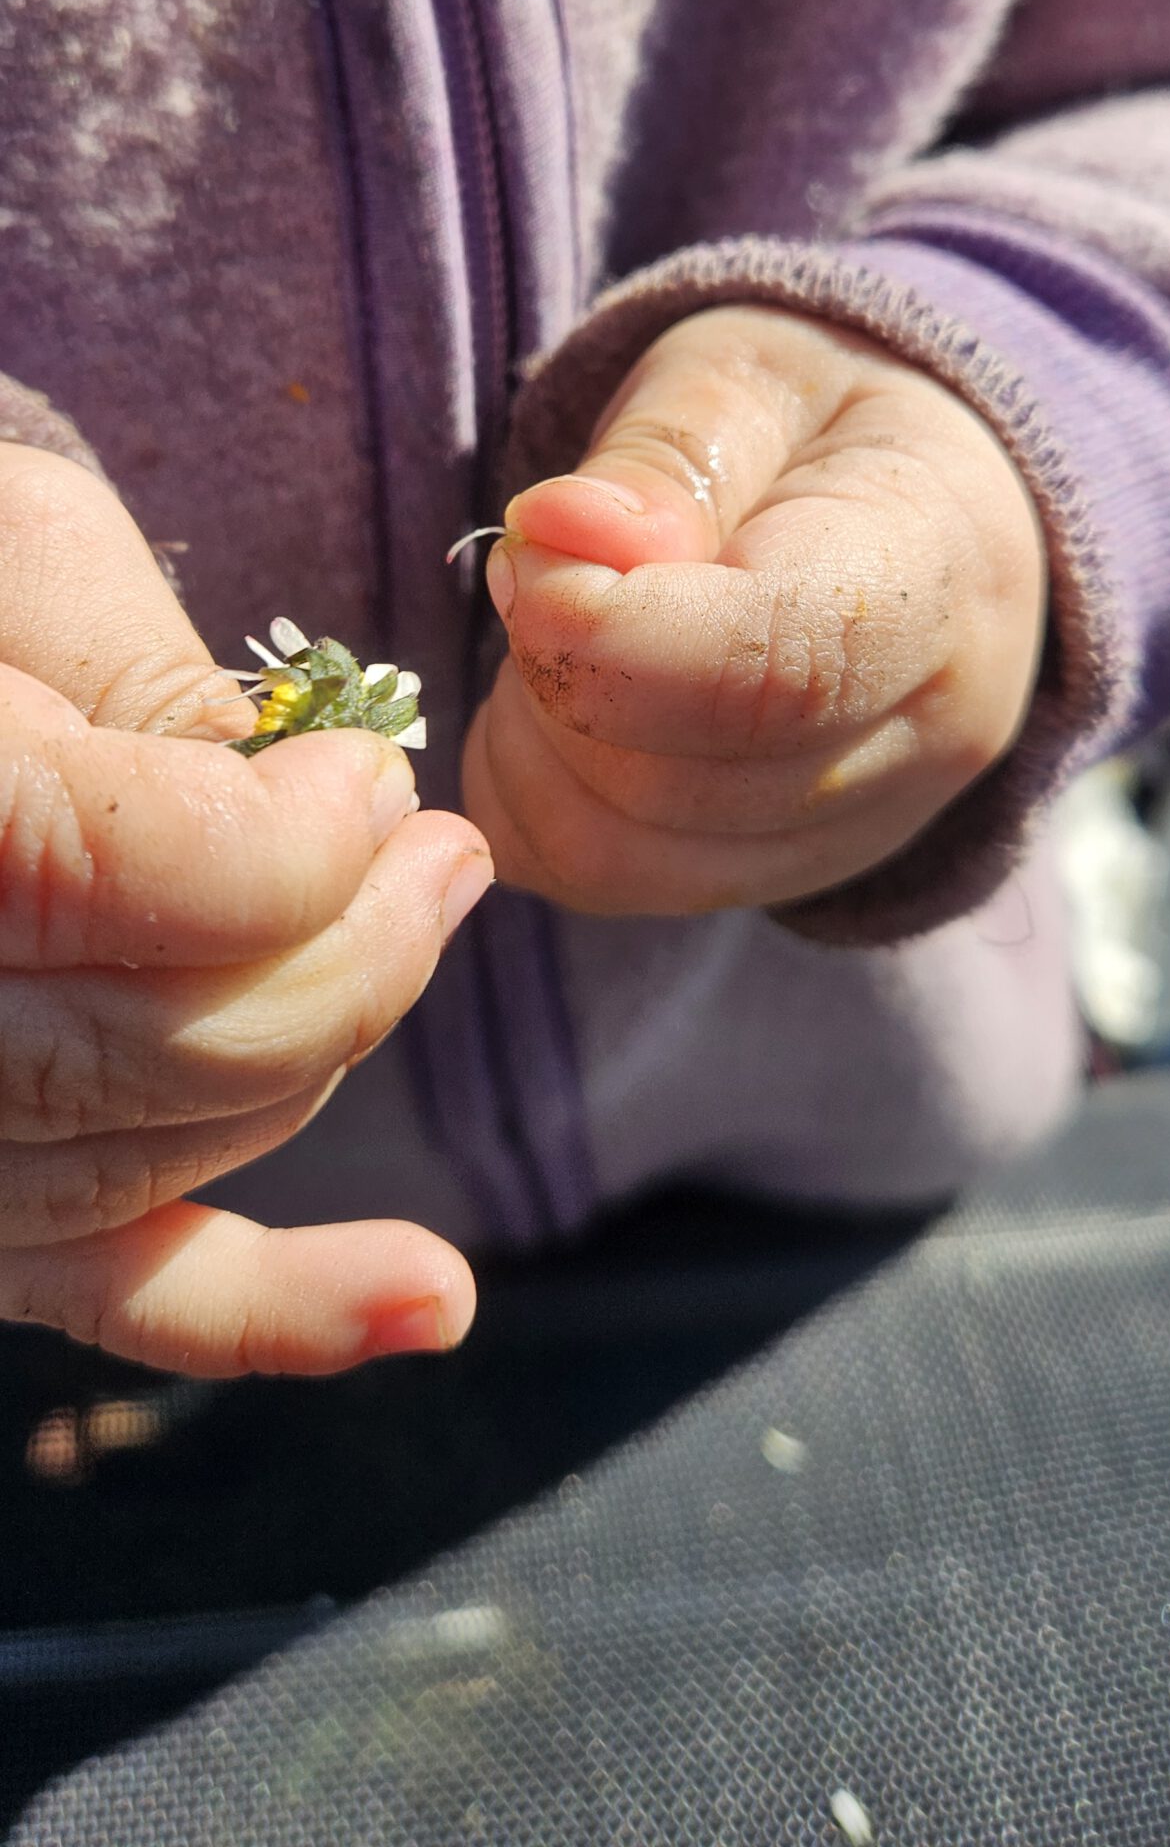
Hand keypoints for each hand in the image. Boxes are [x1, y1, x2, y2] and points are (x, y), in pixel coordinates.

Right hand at [0, 447, 490, 1375]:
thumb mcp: (16, 549)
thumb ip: (142, 670)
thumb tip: (315, 801)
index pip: (125, 881)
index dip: (295, 842)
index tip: (367, 774)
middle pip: (164, 1045)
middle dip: (354, 952)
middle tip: (439, 854)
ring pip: (155, 1160)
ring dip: (327, 1061)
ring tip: (420, 927)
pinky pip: (101, 1287)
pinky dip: (270, 1310)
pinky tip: (430, 1297)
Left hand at [463, 305, 1045, 913]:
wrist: (917, 504)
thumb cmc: (818, 421)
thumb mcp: (747, 375)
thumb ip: (667, 455)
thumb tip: (561, 535)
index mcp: (937, 575)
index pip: (773, 672)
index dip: (609, 635)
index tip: (524, 550)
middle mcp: (922, 737)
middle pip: (672, 779)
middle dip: (550, 671)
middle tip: (535, 561)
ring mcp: (860, 831)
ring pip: (620, 853)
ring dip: (526, 744)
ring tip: (547, 628)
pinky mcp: (777, 878)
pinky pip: (598, 883)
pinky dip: (527, 800)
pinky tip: (549, 706)